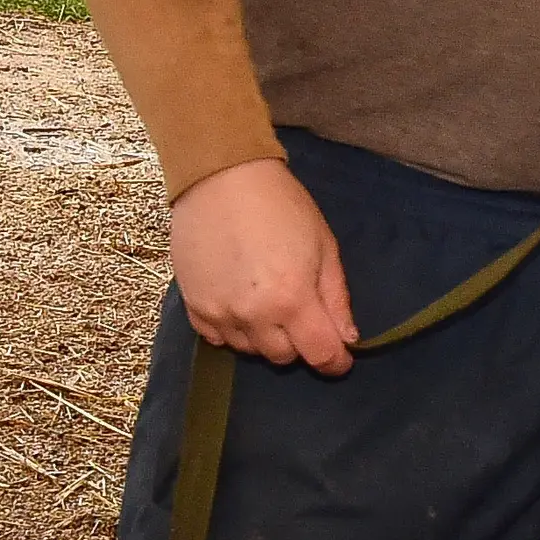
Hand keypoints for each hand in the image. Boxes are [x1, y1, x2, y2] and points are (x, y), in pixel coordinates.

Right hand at [169, 156, 357, 374]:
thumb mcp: (324, 247)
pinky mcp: (192, 306)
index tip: (341, 357)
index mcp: (291, 300)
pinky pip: (217, 339)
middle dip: (299, 343)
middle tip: (302, 314)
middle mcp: (253, 315)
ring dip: (265, 337)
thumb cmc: (282, 206)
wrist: (221, 178)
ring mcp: (218, 313)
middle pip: (283, 357)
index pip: (320, 355)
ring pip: (249, 350)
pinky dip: (233, 330)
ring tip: (268, 303)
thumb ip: (336, 299)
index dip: (336, 361)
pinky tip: (241, 304)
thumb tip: (346, 339)